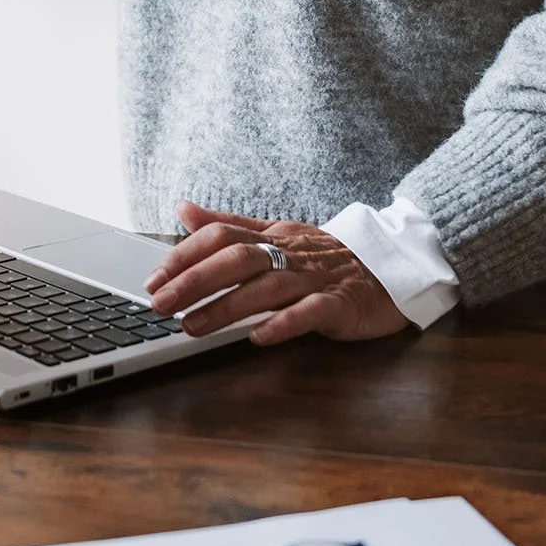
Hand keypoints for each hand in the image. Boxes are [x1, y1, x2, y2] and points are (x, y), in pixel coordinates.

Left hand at [145, 202, 410, 344]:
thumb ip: (230, 225)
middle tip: (160, 304)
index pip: (222, 237)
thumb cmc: (326, 256)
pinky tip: (259, 337)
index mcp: (273, 236)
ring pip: (267, 288)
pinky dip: (285, 323)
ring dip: (227, 307)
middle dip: (195, 280)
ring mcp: (316, 279)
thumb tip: (184, 209)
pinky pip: (312, 312)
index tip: (154, 279)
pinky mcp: (342, 304)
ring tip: (193, 326)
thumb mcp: (277, 234)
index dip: (185, 255)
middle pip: (238, 259)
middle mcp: (290, 254)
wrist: (392, 267)